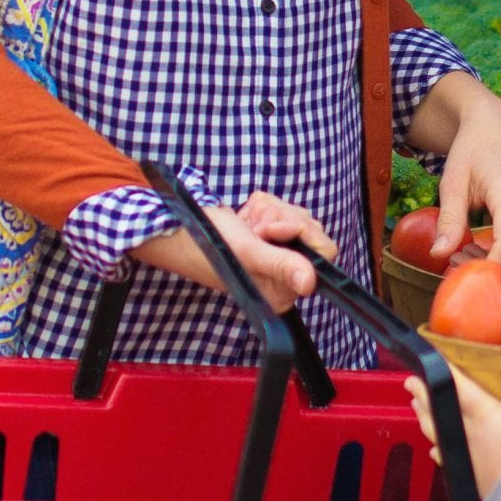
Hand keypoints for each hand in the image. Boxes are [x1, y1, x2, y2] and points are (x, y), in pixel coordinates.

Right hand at [133, 192, 333, 314]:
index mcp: (282, 292)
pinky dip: (264, 208)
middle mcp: (283, 279)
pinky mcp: (268, 239)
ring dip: (272, 211)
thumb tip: (311, 283)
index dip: (302, 232)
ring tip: (247, 222)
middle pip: (312, 232)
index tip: (272, 228)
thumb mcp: (247, 252)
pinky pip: (283, 212)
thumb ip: (281, 265)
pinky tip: (245, 218)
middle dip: (283, 218)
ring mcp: (277, 257)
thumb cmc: (206, 244)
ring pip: (298, 219)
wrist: (177, 227)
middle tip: (255, 226)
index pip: (322, 255)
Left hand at [405, 364, 500, 498]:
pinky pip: (443, 455)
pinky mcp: (464, 472)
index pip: (460, 390)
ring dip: (424, 416)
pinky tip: (433, 448)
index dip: (445, 374)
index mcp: (485, 417)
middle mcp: (467, 433)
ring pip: (436, 431)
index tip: (428, 363)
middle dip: (423, 394)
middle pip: (439, 409)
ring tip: (416, 406)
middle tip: (410, 382)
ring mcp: (462, 454)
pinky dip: (435, 446)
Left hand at [419, 76, 500, 270]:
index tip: (464, 273)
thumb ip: (449, 220)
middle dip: (488, 266)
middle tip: (454, 260)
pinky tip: (484, 243)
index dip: (489, 266)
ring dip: (499, 261)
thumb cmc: (470, 151)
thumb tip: (438, 255)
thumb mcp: (452, 183)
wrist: (495, 125)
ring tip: (466, 250)